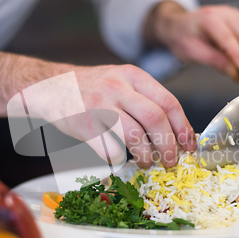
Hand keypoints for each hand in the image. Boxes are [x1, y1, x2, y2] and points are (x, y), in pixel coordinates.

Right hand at [72, 65, 196, 167]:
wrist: (50, 86)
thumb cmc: (90, 88)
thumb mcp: (119, 81)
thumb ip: (144, 99)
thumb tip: (175, 131)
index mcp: (132, 75)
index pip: (168, 102)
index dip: (183, 127)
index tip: (188, 146)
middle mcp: (117, 87)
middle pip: (155, 119)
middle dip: (168, 145)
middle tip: (170, 161)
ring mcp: (100, 106)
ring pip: (135, 136)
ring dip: (146, 156)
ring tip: (146, 162)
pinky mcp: (84, 125)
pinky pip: (110, 150)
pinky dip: (119, 161)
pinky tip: (119, 161)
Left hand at [146, 1, 238, 79]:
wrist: (181, 26)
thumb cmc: (184, 38)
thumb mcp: (192, 53)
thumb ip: (214, 61)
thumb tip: (235, 72)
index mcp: (208, 18)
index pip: (227, 37)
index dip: (238, 55)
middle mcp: (225, 13)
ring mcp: (235, 15)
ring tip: (233, 68)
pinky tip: (233, 57)